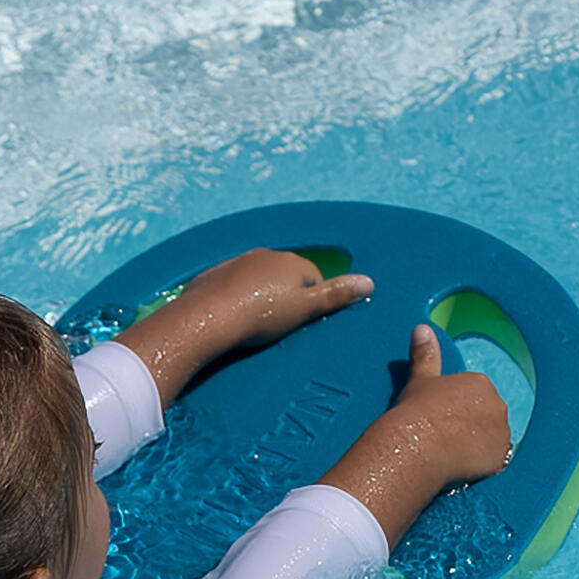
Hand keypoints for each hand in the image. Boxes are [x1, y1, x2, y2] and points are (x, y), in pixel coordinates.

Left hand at [111, 248, 375, 404]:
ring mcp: (237, 261)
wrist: (207, 319)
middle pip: (284, 275)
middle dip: (283, 295)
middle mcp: (266, 254)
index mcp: (292, 262)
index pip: (313, 278)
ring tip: (251, 321)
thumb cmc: (261, 317)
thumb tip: (371, 282)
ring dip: (258, 294)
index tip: (297, 322)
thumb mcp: (304, 309)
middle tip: (274, 324)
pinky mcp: (213, 274)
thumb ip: (336, 296)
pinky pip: (230, 284)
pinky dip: (232, 296)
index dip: (308, 301)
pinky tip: (228, 315)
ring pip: (256, 278)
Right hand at [318, 323, 511, 546]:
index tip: (435, 421)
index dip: (452, 411)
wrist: (413, 448)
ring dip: (475, 447)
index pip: (472, 397)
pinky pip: (491, 463)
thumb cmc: (413, 413)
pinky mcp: (498, 459)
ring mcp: (500, 433)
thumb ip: (425, 355)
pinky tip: (456, 468)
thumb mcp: (417, 381)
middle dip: (468, 428)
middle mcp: (497, 404)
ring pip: (489, 440)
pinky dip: (477, 466)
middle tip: (439, 439)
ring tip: (447, 456)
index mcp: (479, 383)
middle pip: (484, 417)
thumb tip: (421, 328)